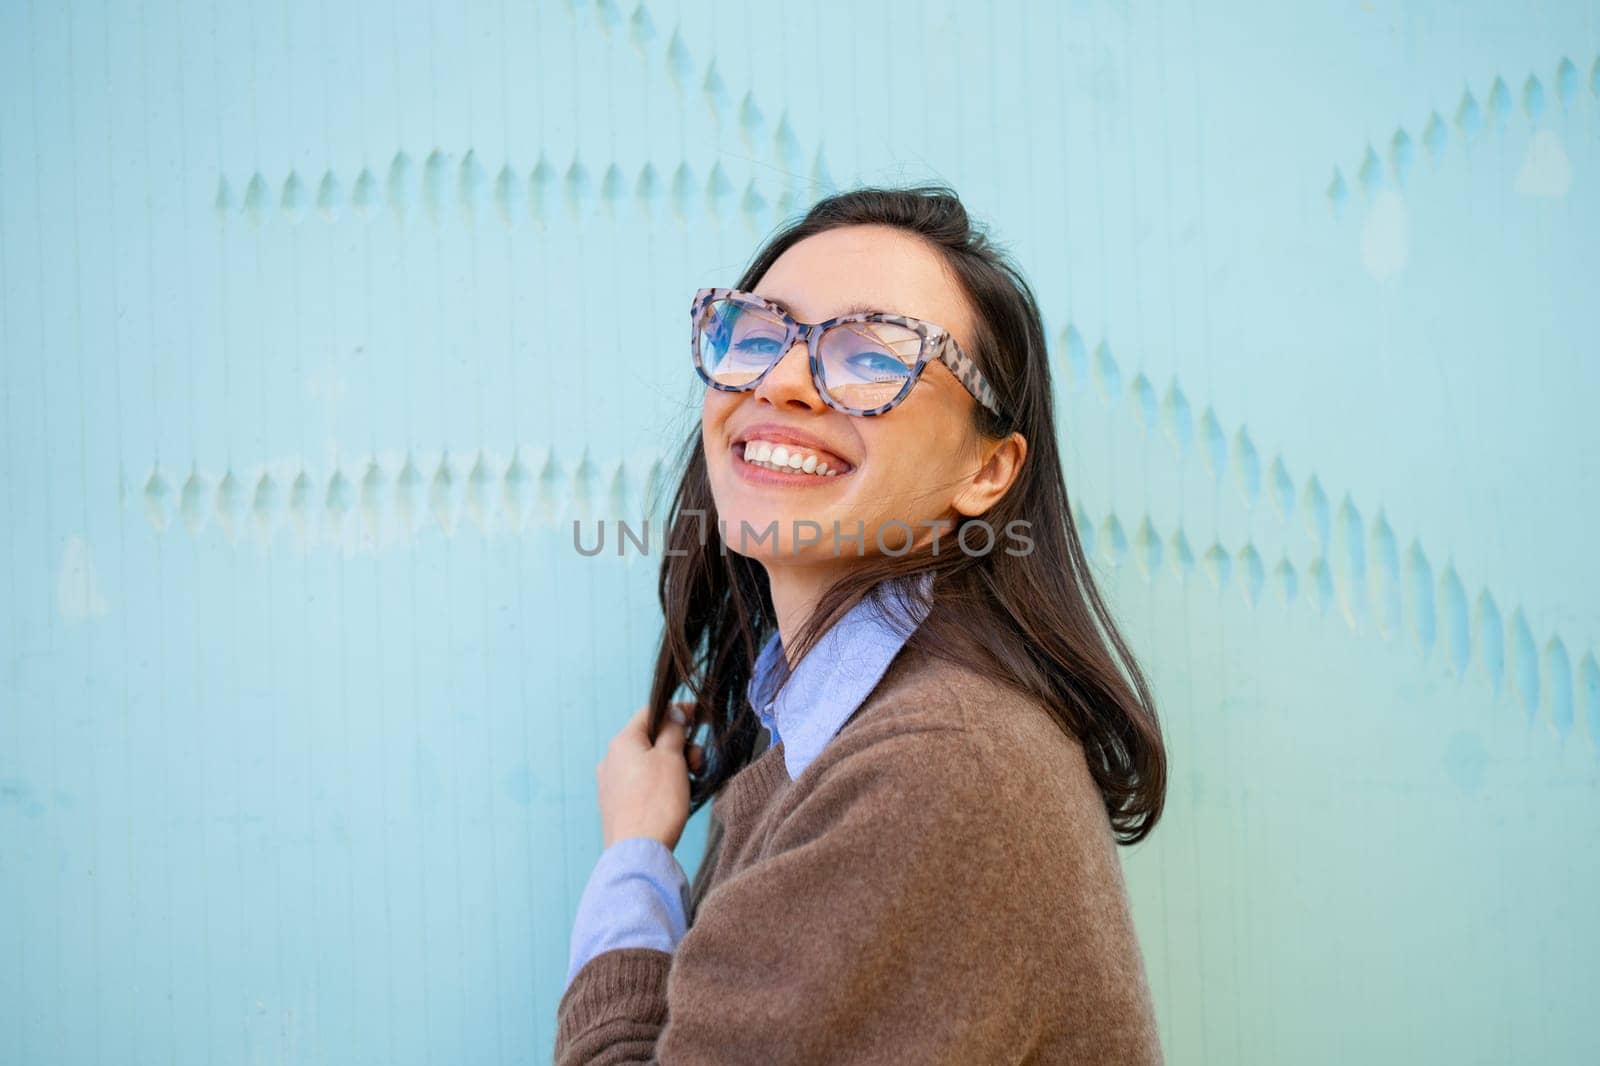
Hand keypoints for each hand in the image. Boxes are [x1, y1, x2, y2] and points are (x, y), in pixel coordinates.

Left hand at [596, 700, 702, 851]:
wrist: (638, 852)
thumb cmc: (656, 803)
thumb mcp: (671, 758)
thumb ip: (673, 730)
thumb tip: (673, 714)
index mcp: (622, 742)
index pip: (651, 712)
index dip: (677, 712)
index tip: (698, 718)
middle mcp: (611, 759)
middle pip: (650, 739)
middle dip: (679, 746)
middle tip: (696, 763)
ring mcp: (611, 784)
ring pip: (647, 763)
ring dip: (672, 766)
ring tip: (689, 784)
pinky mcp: (615, 805)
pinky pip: (641, 784)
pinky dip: (660, 784)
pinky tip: (674, 799)